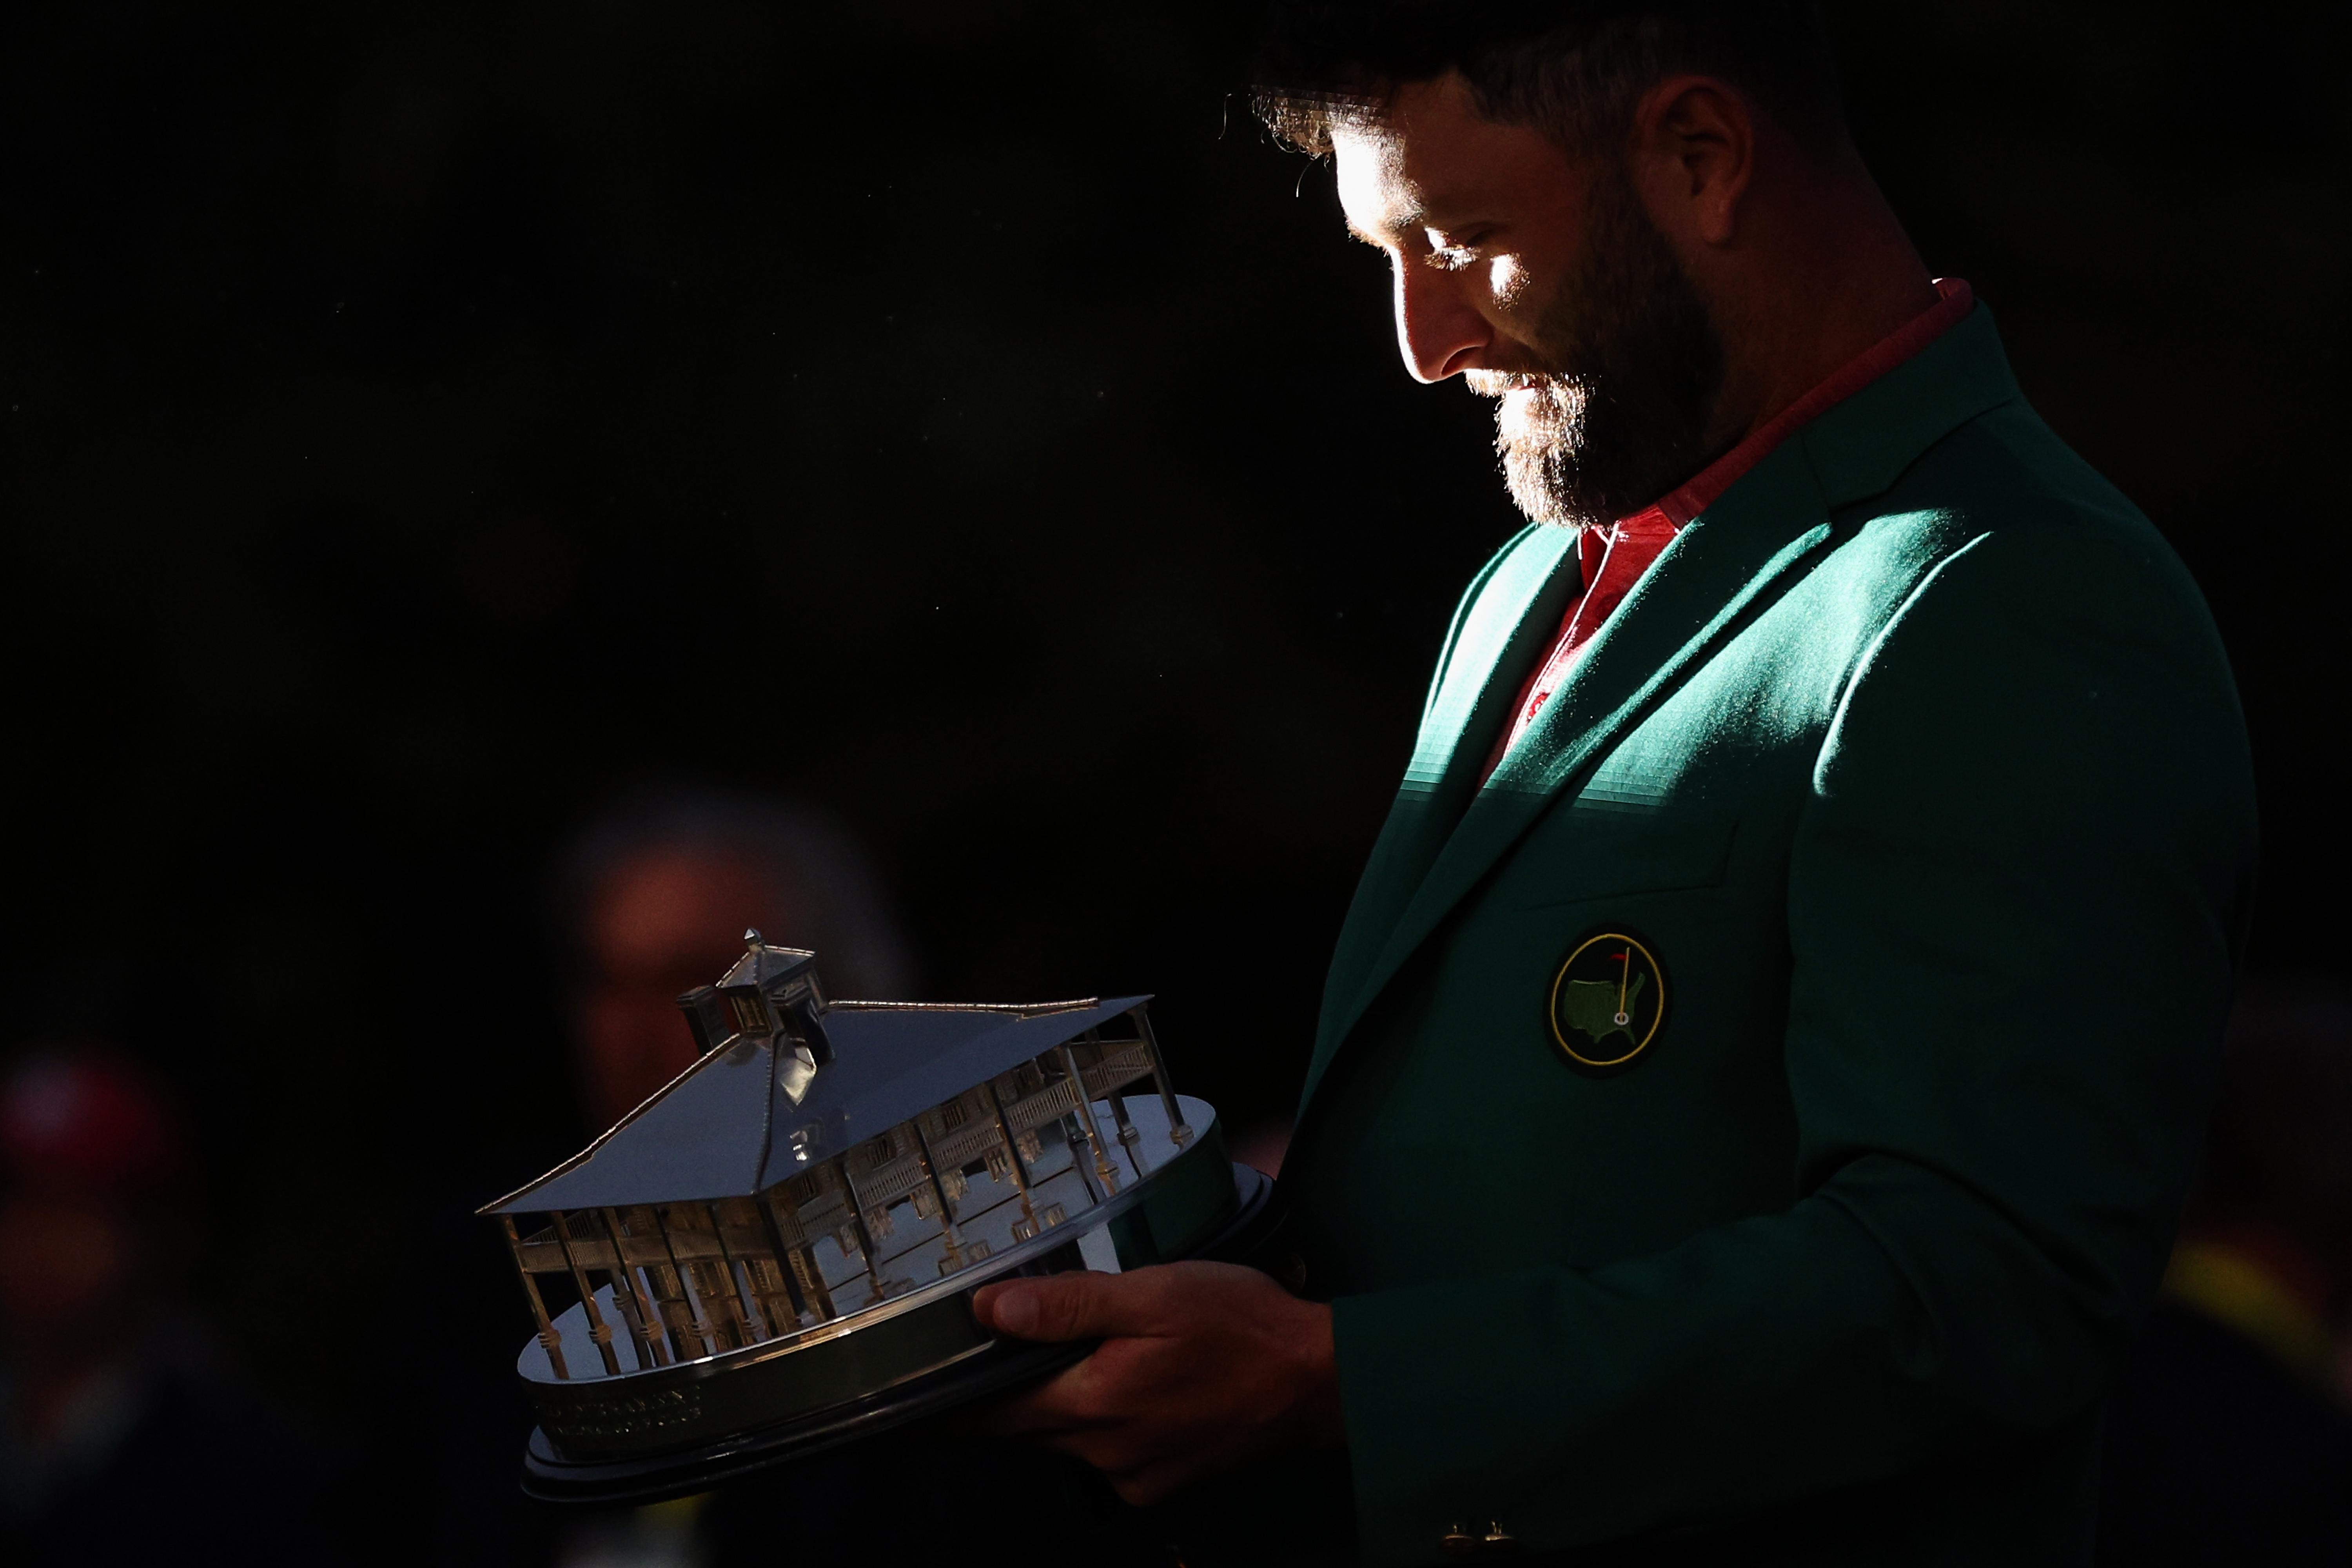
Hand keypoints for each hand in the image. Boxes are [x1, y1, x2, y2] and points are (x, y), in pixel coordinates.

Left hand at [970, 1259, 1342, 1504]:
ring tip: (1078, 1350)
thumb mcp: (1154, 1294)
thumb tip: (989, 1312)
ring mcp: (1136, 1473)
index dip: (944, 1404)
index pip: (990, 1415)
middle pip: (1027, 1424)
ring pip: (1070, 1435)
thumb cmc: (1243, 1327)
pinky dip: (1107, 1416)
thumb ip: (1069, 1305)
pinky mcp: (1165, 1479)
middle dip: (1007, 1391)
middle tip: (989, 1348)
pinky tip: (1135, 1379)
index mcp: (1093, 1405)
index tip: (904, 1397)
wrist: (1321, 1383)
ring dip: (1063, 1399)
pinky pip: (1111, 1449)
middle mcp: (1105, 1452)